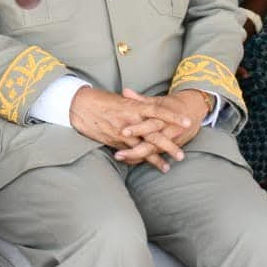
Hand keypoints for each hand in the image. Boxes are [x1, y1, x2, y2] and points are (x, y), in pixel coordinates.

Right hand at [67, 87, 190, 171]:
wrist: (78, 104)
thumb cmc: (99, 99)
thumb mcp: (119, 99)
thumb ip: (134, 104)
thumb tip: (145, 105)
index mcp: (134, 107)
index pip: (159, 111)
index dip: (173, 117)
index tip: (188, 122)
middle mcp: (130, 121)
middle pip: (154, 135)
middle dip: (169, 145)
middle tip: (181, 155)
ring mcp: (121, 132)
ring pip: (142, 148)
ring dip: (155, 159)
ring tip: (166, 168)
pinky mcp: (112, 140)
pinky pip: (127, 152)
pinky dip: (136, 159)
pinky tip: (144, 165)